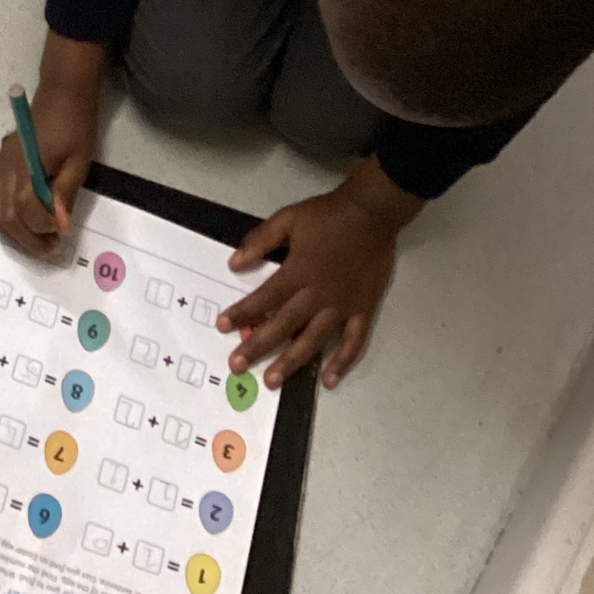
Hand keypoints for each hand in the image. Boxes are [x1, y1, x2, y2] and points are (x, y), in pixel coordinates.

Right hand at [0, 34, 105, 257]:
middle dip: (28, 239)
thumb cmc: (75, 123)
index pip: (24, 205)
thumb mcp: (79, 160)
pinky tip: (33, 225)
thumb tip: (60, 226)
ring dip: (18, 234)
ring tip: (43, 241)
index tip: (63, 232)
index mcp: (26, 161)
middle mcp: (7, 166)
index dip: (42, 224)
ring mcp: (1, 166)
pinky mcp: (3, 166)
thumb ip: (65, 193)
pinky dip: (12, 220)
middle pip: (4, 216)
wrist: (62, 92)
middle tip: (52, 249)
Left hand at [220, 159, 425, 390]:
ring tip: (272, 380)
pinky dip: (342, 363)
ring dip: (292, 361)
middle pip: (284, 325)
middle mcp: (318, 294)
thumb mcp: (288, 219)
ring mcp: (343, 306)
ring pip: (314, 340)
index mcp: (299, 271)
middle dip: (258, 346)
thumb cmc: (328, 215)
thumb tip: (234, 264)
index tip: (223, 327)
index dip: (243, 313)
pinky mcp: (363, 310)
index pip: (265, 298)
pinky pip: (353, 342)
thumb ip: (260, 241)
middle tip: (237, 365)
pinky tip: (328, 380)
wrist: (371, 214)